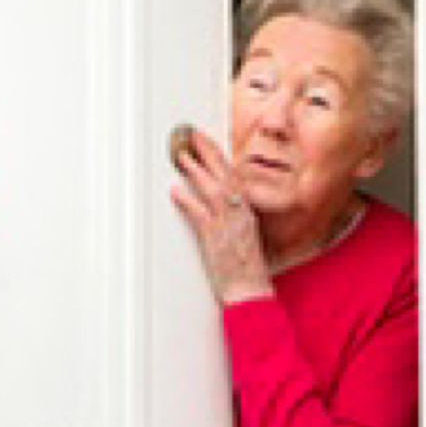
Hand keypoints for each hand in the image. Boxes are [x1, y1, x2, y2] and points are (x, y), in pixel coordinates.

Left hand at [168, 128, 273, 305]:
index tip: (207, 141)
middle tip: (192, 135)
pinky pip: (200, 215)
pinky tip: (175, 191)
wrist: (250, 291)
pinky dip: (187, 201)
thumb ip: (234, 216)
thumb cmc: (246, 267)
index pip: (233, 176)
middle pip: (224, 175)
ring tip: (181, 157)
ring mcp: (228, 225)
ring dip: (196, 171)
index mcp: (247, 211)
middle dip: (208, 153)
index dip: (219, 156)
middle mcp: (240, 214)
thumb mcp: (244, 235)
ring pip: (212, 190)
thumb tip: (222, 202)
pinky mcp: (215, 239)